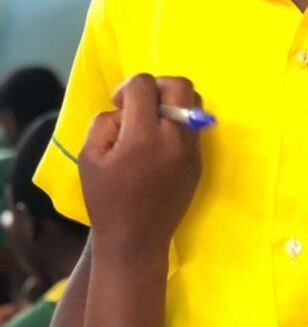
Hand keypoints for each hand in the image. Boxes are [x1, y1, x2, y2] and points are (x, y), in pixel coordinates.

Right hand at [78, 74, 201, 261]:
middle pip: (179, 85)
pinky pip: (194, 125)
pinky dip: (178, 122)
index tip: (119, 105)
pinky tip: (160, 141)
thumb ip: (105, 122)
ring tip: (152, 120)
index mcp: (143, 137)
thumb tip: (126, 108)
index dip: (126, 88)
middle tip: (140, 104)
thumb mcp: (89, 158)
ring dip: (172, 101)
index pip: (144, 85)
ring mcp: (192, 149)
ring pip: (193, 101)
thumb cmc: (106, 201)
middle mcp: (174, 138)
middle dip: (157, 84)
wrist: (136, 242)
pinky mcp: (199, 161)